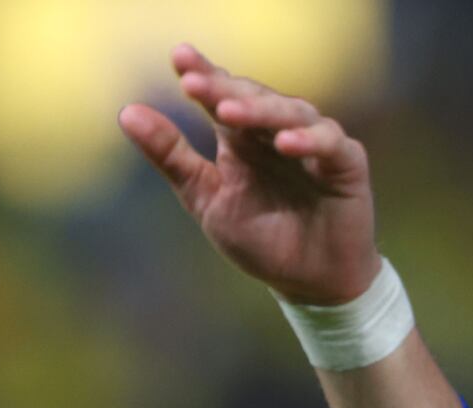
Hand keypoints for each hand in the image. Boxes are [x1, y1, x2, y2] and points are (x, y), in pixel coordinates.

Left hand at [118, 44, 381, 303]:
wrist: (310, 284)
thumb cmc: (262, 241)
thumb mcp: (207, 200)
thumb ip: (172, 158)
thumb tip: (126, 112)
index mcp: (242, 137)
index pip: (221, 94)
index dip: (203, 74)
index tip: (178, 58)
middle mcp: (277, 132)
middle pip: (252, 97)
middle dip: (224, 89)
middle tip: (194, 84)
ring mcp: (314, 144)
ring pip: (290, 112)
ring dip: (260, 111)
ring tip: (228, 114)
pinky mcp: (345, 163)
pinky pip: (329, 142)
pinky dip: (308, 139)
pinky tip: (285, 143)